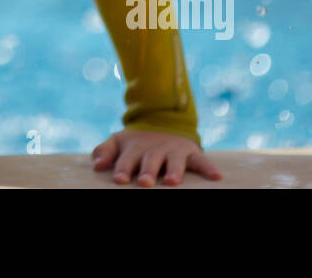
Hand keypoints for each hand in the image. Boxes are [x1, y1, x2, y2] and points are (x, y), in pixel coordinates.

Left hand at [91, 129, 222, 185]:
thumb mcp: (118, 143)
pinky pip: (202, 160)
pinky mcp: (191, 152)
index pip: (127, 159)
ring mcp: (174, 149)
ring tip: (172, 182)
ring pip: (175, 160)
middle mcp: (155, 148)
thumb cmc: (136, 145)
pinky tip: (216, 177)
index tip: (119, 179)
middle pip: (150, 160)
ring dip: (174, 170)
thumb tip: (96, 165)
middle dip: (148, 171)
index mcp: (135, 147)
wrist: (162, 128)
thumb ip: (105, 151)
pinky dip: (209, 168)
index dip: (123, 168)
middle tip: (144, 183)